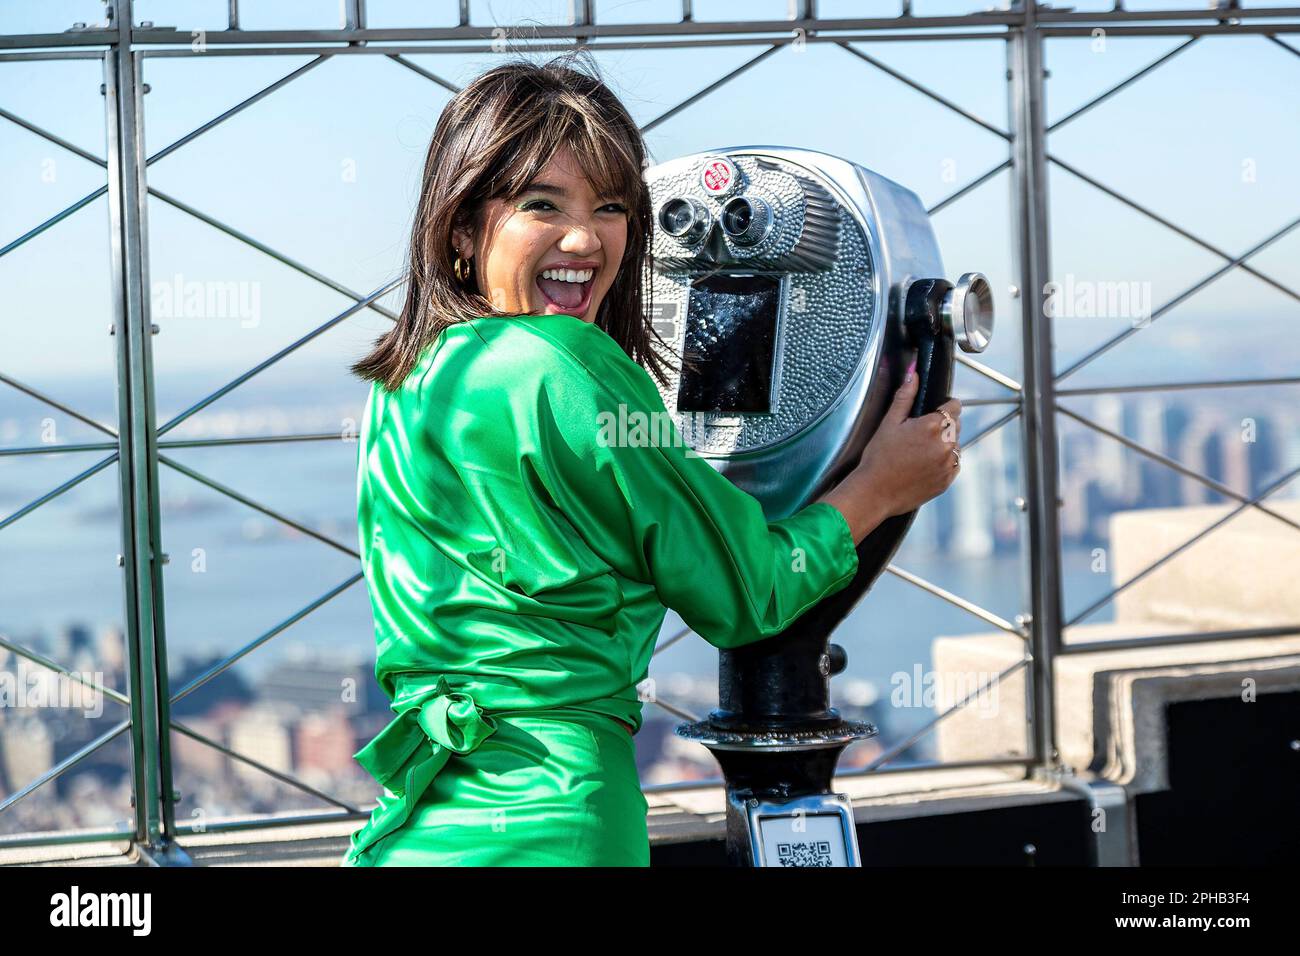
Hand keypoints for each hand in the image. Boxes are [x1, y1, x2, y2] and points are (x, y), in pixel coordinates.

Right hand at [854, 359, 961, 518]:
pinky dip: (942, 463)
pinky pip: (952, 464)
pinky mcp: (947, 480)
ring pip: (955, 445)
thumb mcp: (889, 423)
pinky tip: (922, 465)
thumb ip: (905, 396)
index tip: (932, 412)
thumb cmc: (878, 458)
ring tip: (918, 452)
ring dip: (943, 445)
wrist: (874, 492)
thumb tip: (913, 374)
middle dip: (942, 426)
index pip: (954, 406)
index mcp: (933, 426)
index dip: (943, 407)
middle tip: (918, 435)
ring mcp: (948, 464)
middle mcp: (946, 445)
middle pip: (956, 425)